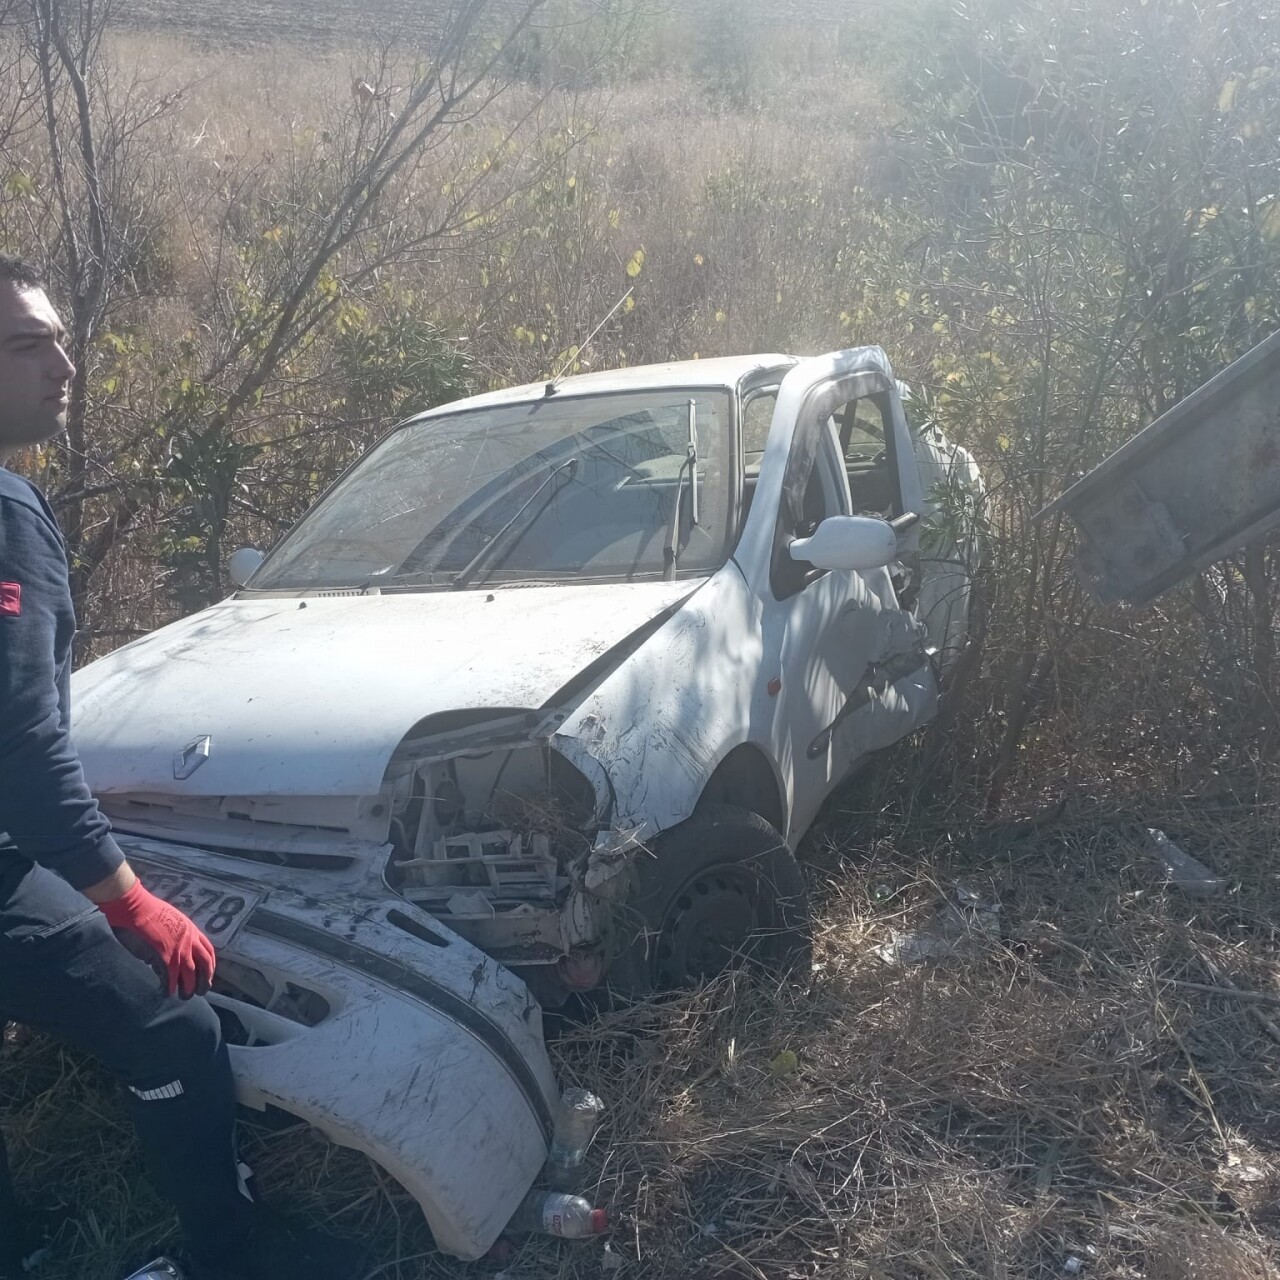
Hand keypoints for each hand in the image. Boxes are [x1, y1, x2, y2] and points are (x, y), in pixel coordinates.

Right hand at [98, 880, 216, 997]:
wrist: (134, 906)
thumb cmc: (148, 911)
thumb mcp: (171, 920)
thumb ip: (177, 935)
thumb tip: (171, 950)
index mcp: (192, 930)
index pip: (208, 951)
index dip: (210, 966)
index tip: (209, 975)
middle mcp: (189, 940)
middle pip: (204, 965)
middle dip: (205, 981)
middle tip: (201, 992)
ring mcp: (177, 949)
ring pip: (190, 975)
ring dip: (188, 989)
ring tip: (184, 997)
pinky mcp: (163, 957)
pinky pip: (170, 977)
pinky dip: (170, 988)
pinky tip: (167, 993)